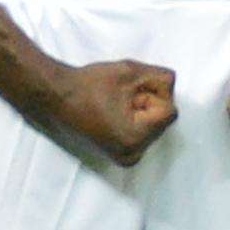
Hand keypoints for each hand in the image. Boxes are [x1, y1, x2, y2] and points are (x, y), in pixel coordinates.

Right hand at [48, 60, 177, 166]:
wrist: (57, 98)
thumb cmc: (89, 84)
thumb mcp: (131, 71)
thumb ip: (160, 77)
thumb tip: (172, 86)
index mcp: (134, 138)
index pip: (169, 111)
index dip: (153, 93)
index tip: (131, 90)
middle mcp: (132, 155)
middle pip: (162, 121)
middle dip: (148, 102)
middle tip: (121, 96)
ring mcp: (125, 159)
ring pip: (153, 126)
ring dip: (142, 110)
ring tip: (115, 104)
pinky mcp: (120, 155)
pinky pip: (142, 133)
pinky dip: (135, 120)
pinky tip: (115, 113)